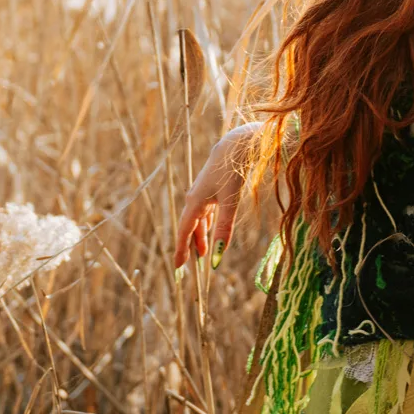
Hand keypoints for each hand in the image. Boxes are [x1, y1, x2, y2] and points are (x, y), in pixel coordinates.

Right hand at [172, 122, 262, 269]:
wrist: (236, 146)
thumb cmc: (232, 172)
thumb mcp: (230, 202)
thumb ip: (224, 228)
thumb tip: (219, 254)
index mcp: (194, 202)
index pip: (184, 231)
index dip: (181, 250)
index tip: (177, 267)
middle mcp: (194, 198)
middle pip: (189, 227)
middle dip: (190, 245)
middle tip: (190, 265)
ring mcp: (201, 192)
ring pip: (197, 220)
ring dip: (199, 236)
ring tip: (202, 252)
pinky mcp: (210, 188)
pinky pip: (204, 211)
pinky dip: (206, 224)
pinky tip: (209, 229)